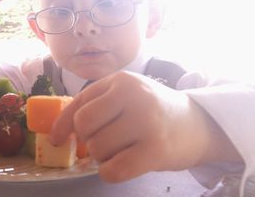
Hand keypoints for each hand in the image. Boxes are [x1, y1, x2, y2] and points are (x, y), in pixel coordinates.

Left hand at [50, 71, 239, 181]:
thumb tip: (57, 134)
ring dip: (104, 156)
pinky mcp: (156, 150)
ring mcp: (146, 122)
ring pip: (98, 149)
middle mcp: (133, 96)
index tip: (58, 140)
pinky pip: (113, 169)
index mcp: (120, 81)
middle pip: (84, 126)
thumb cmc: (152, 110)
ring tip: (122, 150)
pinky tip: (121, 165)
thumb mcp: (124, 96)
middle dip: (89, 140)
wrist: (197, 124)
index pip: (78, 104)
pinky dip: (110, 172)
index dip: (63, 125)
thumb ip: (94, 106)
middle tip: (106, 142)